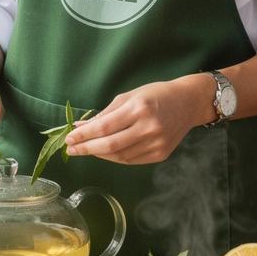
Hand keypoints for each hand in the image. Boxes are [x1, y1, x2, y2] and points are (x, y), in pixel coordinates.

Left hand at [64, 76, 211, 164]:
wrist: (188, 103)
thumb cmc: (155, 94)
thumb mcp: (129, 96)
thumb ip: (105, 114)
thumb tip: (80, 127)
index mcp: (138, 109)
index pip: (104, 127)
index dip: (84, 135)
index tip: (69, 139)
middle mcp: (149, 128)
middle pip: (110, 145)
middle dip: (86, 149)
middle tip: (71, 150)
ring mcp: (156, 143)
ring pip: (120, 156)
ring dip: (99, 154)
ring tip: (86, 150)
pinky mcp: (161, 154)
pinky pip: (131, 161)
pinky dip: (115, 158)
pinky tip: (104, 153)